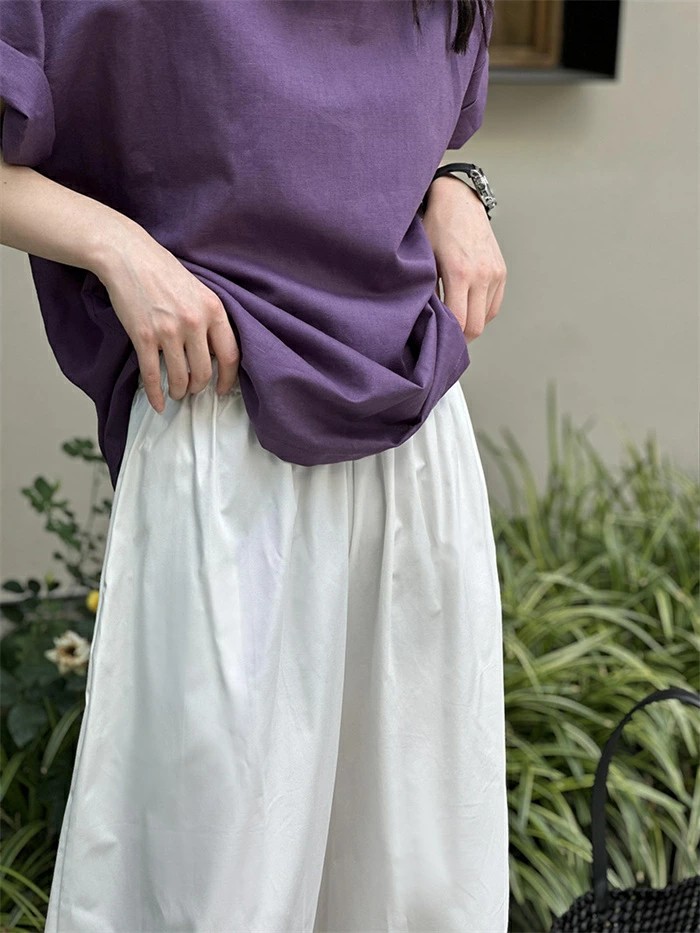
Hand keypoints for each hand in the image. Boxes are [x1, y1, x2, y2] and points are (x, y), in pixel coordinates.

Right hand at [94, 229, 239, 413]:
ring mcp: (168, 331)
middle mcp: (194, 322)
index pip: (230, 355)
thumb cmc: (163, 271)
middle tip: (194, 390)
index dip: (228, 378)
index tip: (223, 389)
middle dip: (199, 388)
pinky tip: (158, 404)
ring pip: (180, 377)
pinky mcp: (143, 337)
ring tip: (177, 394)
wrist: (128, 256)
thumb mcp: (199, 290)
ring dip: (179, 392)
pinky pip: (152, 376)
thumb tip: (215, 352)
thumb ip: (210, 318)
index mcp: (213, 310)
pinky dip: (156, 394)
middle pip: (204, 372)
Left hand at [421, 174, 505, 341]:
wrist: (459, 201)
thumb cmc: (436, 228)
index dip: (450, 337)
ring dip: (472, 323)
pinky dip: (482, 312)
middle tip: (446, 339)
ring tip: (455, 322)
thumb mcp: (425, 260)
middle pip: (477, 326)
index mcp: (461, 273)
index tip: (439, 340)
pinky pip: (494, 304)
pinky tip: (468, 310)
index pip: (460, 321)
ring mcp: (495, 273)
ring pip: (487, 317)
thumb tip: (427, 319)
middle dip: (461, 337)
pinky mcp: (501, 271)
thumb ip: (428, 291)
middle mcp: (482, 275)